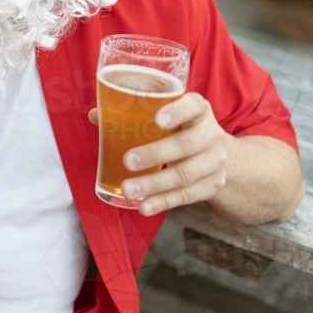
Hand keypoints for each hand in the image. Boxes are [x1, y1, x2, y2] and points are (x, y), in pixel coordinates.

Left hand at [88, 93, 229, 216]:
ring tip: (129, 189)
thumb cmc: (182, 129)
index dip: (177, 111)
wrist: (217, 153)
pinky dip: (163, 202)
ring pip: (185, 174)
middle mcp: (210, 134)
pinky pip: (187, 196)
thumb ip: (134, 114)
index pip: (193, 106)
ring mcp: (214, 162)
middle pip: (186, 144)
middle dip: (156, 154)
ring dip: (154, 184)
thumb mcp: (168, 115)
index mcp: (198, 110)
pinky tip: (145, 206)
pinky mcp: (212, 185)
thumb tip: (94, 115)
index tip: (157, 119)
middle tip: (128, 161)